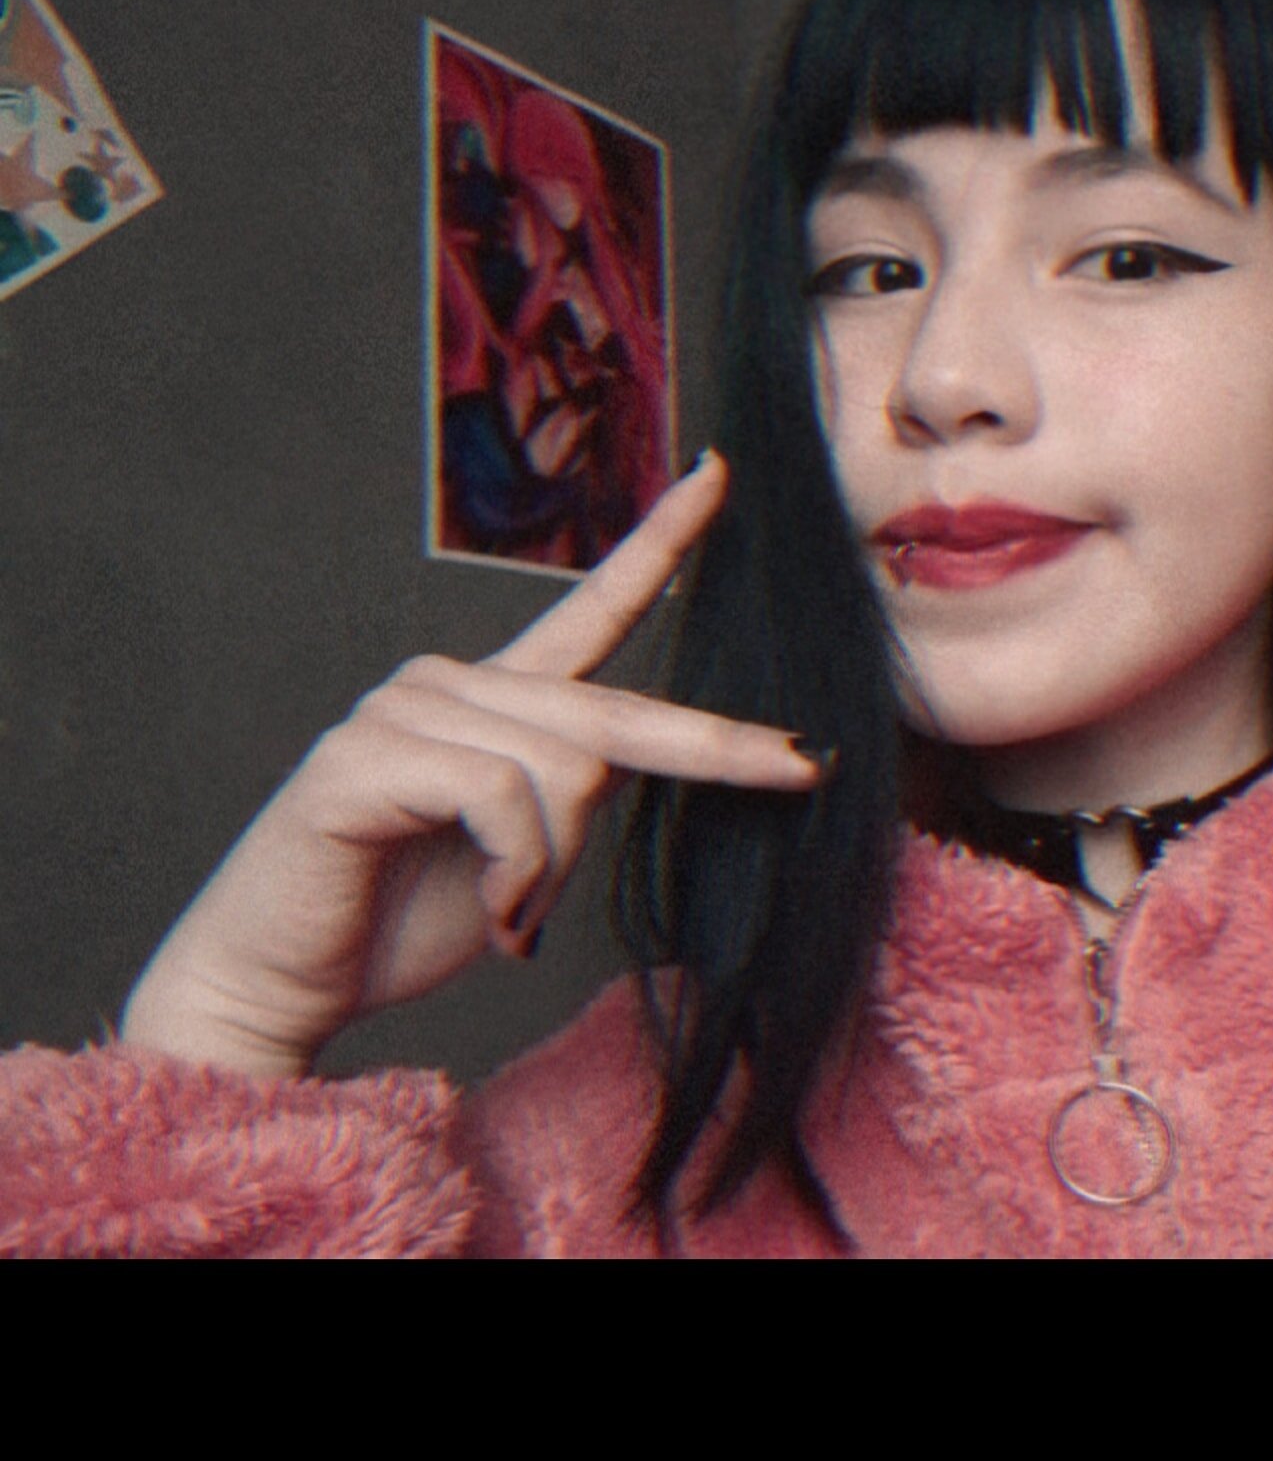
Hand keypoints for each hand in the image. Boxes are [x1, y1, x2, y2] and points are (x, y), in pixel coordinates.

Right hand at [119, 452, 819, 1077]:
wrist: (284, 987)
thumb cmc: (403, 917)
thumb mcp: (527, 854)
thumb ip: (575, 793)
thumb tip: (621, 761)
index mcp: (502, 698)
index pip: (595, 607)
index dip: (662, 542)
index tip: (719, 473)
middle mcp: (452, 681)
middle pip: (613, 715)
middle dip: (714, 752)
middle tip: (799, 770)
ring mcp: (402, 708)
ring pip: (566, 767)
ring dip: (554, 866)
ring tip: (511, 914)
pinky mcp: (364, 753)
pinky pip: (500, 794)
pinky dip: (516, 870)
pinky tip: (492, 912)